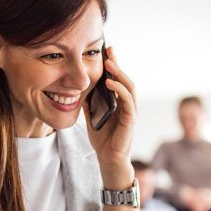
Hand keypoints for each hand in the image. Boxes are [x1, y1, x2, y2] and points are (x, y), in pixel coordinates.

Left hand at [85, 46, 136, 187]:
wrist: (108, 159)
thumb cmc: (102, 140)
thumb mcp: (91, 117)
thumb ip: (89, 104)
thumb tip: (79, 90)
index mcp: (119, 102)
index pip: (117, 79)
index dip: (113, 65)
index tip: (106, 50)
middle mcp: (128, 104)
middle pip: (125, 79)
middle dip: (117, 64)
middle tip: (109, 50)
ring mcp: (131, 112)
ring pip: (129, 87)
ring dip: (119, 74)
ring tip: (109, 63)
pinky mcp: (130, 120)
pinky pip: (128, 102)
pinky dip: (120, 90)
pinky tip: (110, 83)